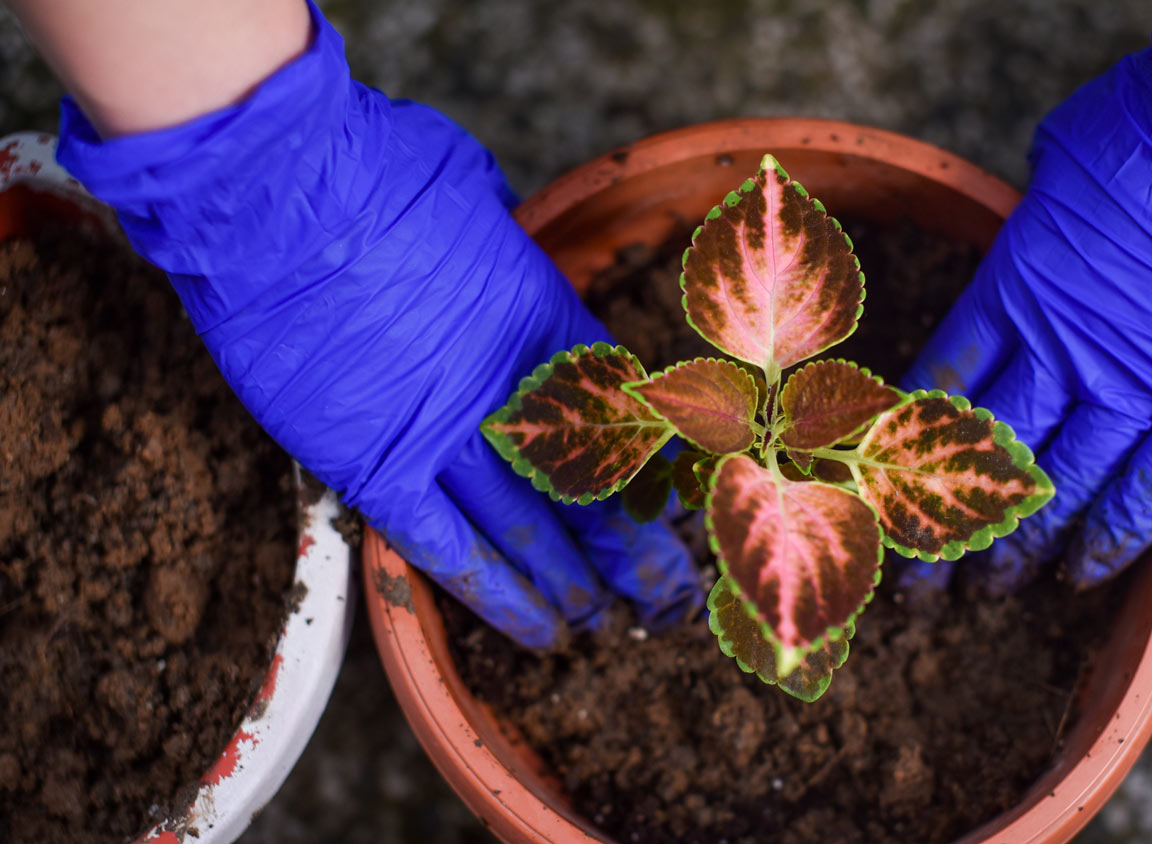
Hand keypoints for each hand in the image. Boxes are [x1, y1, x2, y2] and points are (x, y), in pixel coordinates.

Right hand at [55, 3, 701, 646]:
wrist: (273, 193)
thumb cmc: (365, 167)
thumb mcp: (468, 182)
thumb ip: (498, 227)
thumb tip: (496, 222)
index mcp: (546, 315)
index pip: (625, 413)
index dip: (654, 466)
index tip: (675, 501)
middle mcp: (513, 389)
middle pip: (595, 487)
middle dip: (636, 551)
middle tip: (667, 599)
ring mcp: (445, 436)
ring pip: (531, 533)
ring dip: (574, 586)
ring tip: (605, 625)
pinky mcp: (373, 468)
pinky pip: (447, 549)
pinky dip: (495, 595)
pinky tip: (535, 631)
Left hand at [902, 0, 1151, 591]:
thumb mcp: (1060, 156)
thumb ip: (1028, 213)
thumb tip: (1015, 225)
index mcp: (1015, 286)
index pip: (943, 380)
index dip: (906, 444)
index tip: (881, 488)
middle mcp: (1064, 347)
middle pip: (986, 452)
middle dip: (946, 524)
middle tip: (921, 581)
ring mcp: (1136, 381)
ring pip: (1062, 485)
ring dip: (1022, 547)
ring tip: (990, 591)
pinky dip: (1114, 537)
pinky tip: (1081, 577)